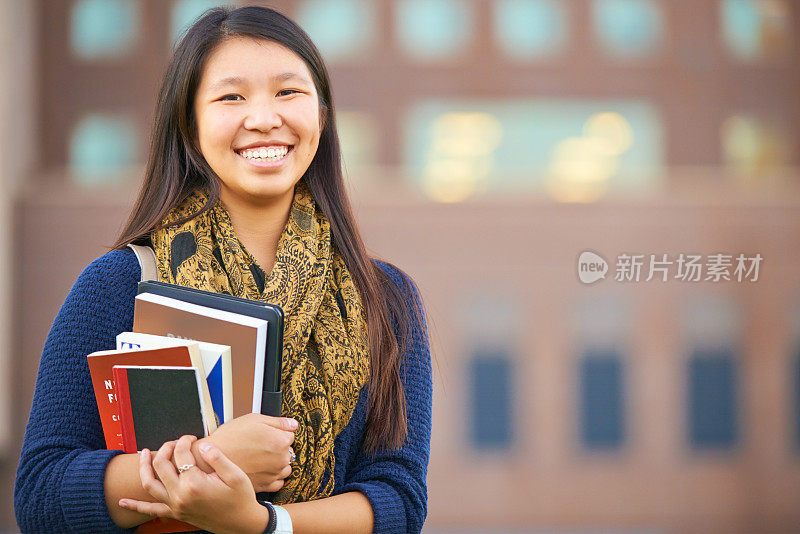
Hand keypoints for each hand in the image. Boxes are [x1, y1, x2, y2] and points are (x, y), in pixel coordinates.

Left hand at [120, 435, 270, 533]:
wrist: (240, 523)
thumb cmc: (240, 498)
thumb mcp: (235, 475)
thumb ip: (217, 457)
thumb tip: (202, 445)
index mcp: (195, 484)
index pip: (181, 454)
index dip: (184, 441)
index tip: (192, 437)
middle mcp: (181, 495)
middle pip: (162, 465)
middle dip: (166, 448)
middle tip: (174, 442)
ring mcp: (176, 506)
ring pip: (150, 484)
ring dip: (144, 467)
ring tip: (142, 454)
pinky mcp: (175, 513)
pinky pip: (151, 510)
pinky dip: (136, 505)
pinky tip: (123, 502)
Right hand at [192, 413, 296, 491]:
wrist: (212, 459)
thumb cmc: (230, 437)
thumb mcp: (254, 419)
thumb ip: (278, 422)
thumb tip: (293, 424)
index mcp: (281, 441)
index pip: (290, 435)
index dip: (278, 433)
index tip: (267, 434)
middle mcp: (281, 459)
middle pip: (289, 451)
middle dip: (279, 448)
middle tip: (262, 445)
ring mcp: (273, 474)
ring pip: (285, 467)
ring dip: (278, 463)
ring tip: (262, 458)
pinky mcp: (265, 485)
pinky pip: (278, 482)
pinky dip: (274, 477)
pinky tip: (263, 470)